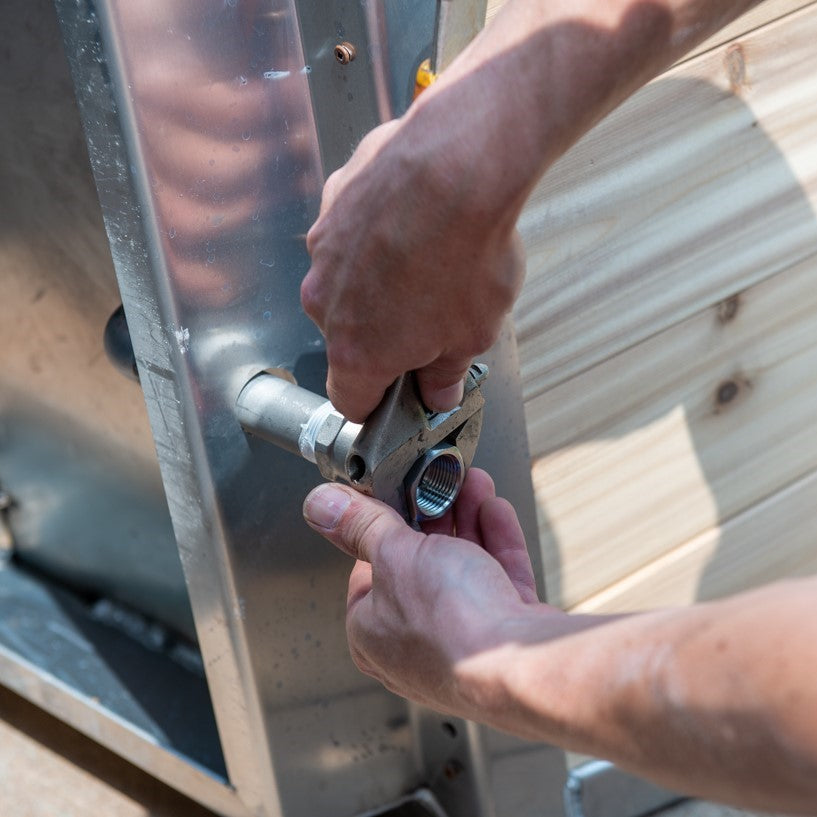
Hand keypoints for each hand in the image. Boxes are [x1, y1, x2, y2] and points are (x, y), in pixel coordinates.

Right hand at [301, 96, 526, 421]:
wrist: (459, 160)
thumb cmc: (468, 251)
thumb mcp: (474, 334)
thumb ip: (446, 374)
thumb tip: (438, 392)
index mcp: (355, 349)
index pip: (350, 400)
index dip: (378, 403)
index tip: (401, 392)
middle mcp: (326, 301)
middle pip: (348, 337)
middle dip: (384, 336)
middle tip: (432, 318)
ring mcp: (325, 247)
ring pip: (349, 282)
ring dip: (380, 282)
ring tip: (431, 261)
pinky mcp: (334, 201)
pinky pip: (353, 232)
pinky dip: (379, 234)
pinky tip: (419, 222)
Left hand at [302, 468, 554, 717]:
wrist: (520, 664)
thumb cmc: (451, 626)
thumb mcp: (393, 554)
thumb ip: (359, 524)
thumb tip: (322, 505)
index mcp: (372, 632)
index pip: (368, 570)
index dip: (383, 528)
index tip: (395, 496)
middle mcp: (415, 643)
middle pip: (421, 565)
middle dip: (434, 516)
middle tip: (438, 483)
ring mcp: (463, 639)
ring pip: (463, 567)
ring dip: (467, 519)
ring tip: (470, 484)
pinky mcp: (503, 633)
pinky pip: (497, 578)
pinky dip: (496, 541)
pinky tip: (494, 510)